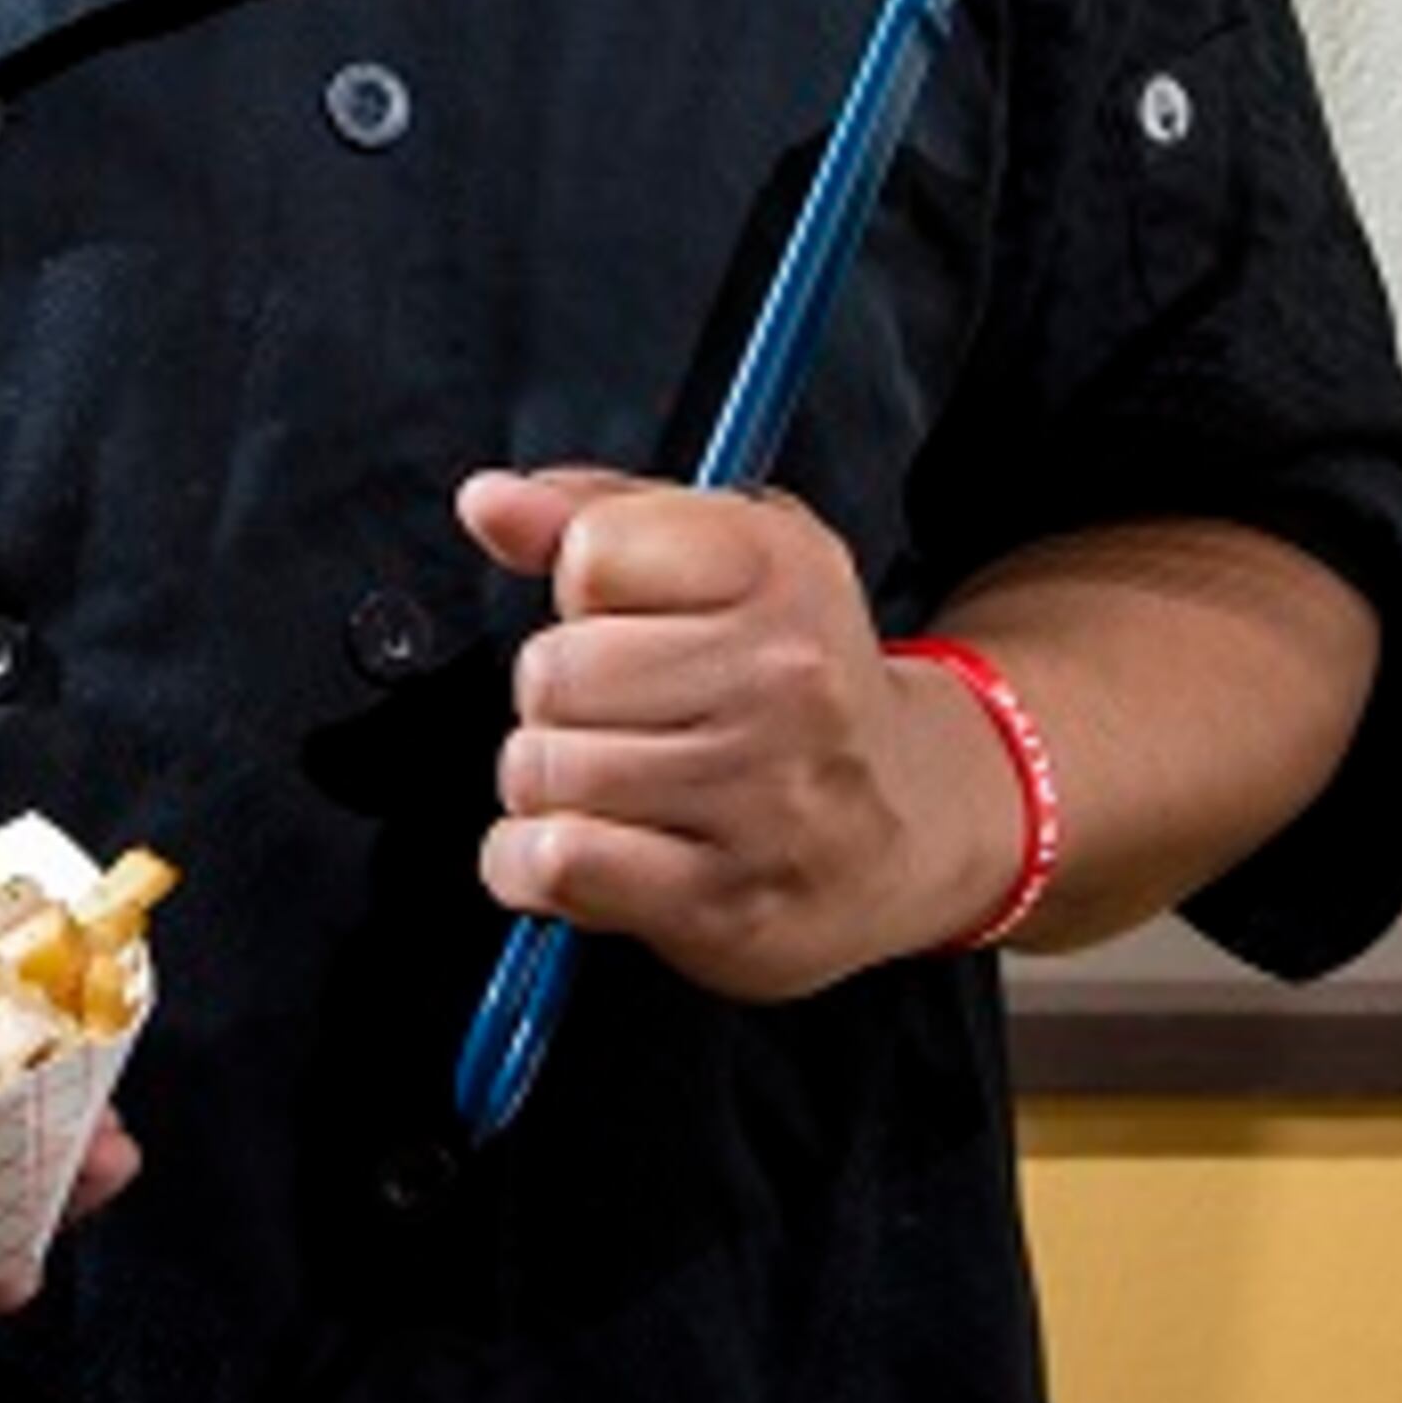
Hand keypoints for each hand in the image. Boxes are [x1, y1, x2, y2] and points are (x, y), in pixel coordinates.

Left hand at [459, 465, 1017, 1003]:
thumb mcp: (724, 555)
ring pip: (542, 768)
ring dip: (545, 783)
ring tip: (611, 783)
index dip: (583, 593)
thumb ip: (595, 514)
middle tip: (619, 716)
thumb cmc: (793, 674)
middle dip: (555, 698)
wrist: (915, 818)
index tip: (629, 619)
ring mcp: (759, 796)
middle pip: (551, 672)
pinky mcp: (724, 900)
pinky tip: (580, 846)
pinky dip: (529, 861)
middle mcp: (783, 678)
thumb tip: (486, 503)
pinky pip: (558, 861)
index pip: (587, 557)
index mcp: (778, 567)